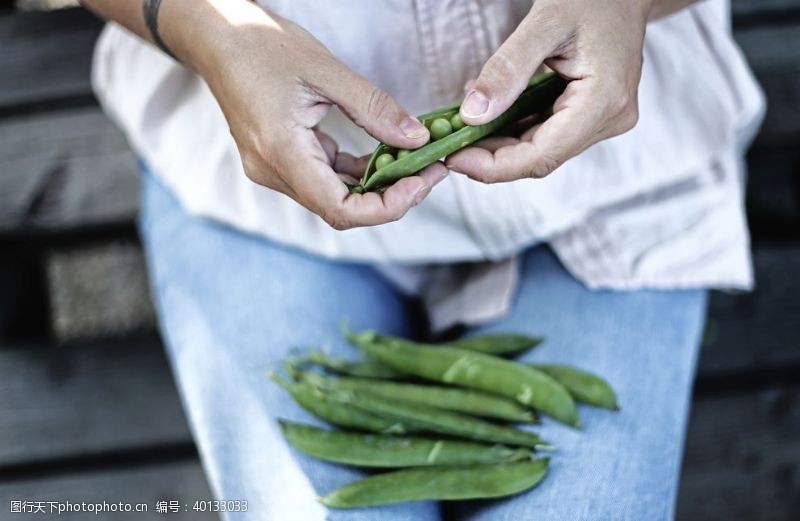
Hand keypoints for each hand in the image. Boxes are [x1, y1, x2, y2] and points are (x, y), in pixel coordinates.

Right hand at [176, 1, 445, 228]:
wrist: (217, 37)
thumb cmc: (261, 45)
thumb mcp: (325, 70)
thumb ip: (373, 107)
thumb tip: (417, 138)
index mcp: (281, 152)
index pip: (339, 209)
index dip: (385, 208)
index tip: (419, 184)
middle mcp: (273, 171)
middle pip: (340, 209)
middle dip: (390, 197)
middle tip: (430, 171)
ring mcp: (273, 169)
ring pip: (333, 197)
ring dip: (375, 186)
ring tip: (414, 162)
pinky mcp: (279, 160)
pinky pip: (323, 179)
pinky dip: (355, 172)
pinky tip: (381, 154)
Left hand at [446, 0, 652, 181]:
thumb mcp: (544, 23)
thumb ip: (507, 70)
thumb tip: (471, 115)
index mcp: (604, 101)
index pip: (541, 156)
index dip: (493, 166)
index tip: (453, 158)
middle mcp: (610, 119)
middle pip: (539, 158)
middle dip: (490, 156)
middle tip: (448, 146)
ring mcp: (604, 120)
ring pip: (540, 150)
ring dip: (499, 144)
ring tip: (461, 130)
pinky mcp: (592, 116)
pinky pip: (547, 134)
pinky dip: (514, 129)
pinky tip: (486, 119)